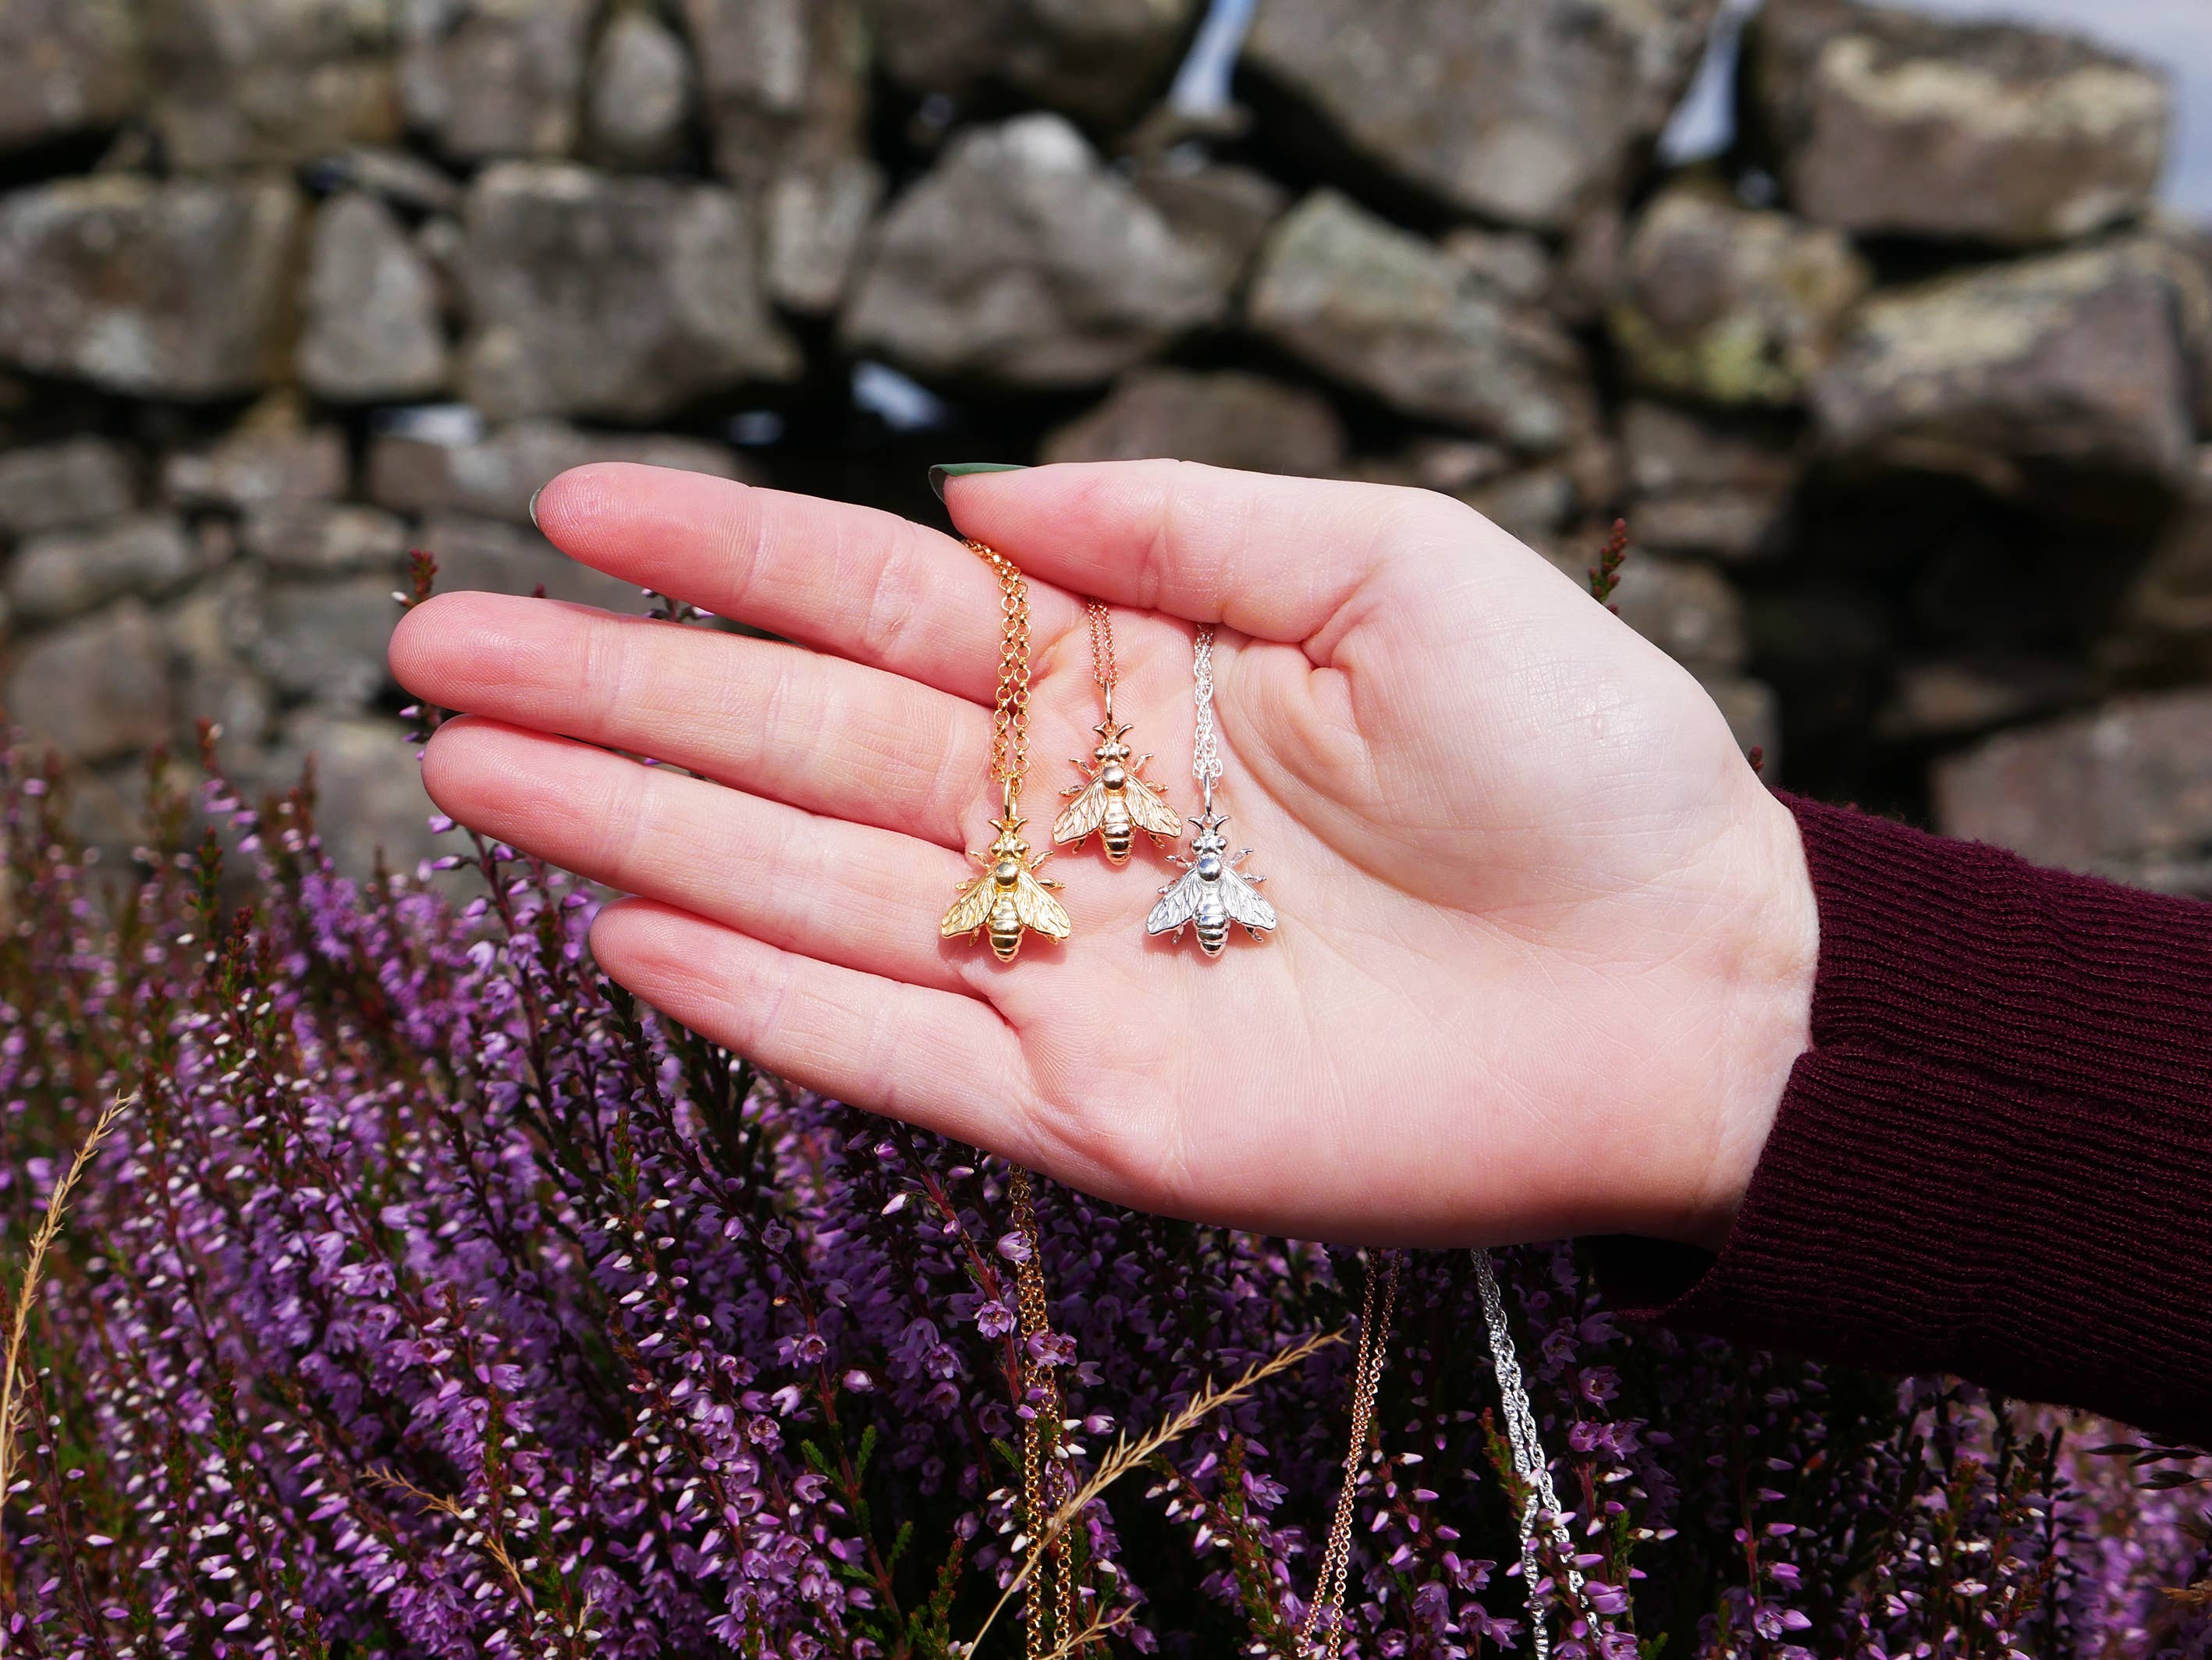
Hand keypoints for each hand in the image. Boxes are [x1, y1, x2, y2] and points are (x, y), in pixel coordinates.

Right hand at [389, 462, 1815, 1248]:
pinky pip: (891, 1052)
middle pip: (791, 742)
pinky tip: (626, 936)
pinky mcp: (1090, 1109)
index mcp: (1124, 678)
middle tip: (428, 651)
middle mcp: (1062, 820)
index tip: (568, 507)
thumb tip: (977, 496)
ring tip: (477, 777)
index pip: (874, 604)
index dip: (719, 555)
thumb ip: (1177, 524)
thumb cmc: (1577, 759)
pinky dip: (761, 1001)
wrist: (1693, 984)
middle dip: (610, 697)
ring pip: (803, 888)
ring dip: (635, 835)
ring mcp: (1062, 969)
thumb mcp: (1399, 564)